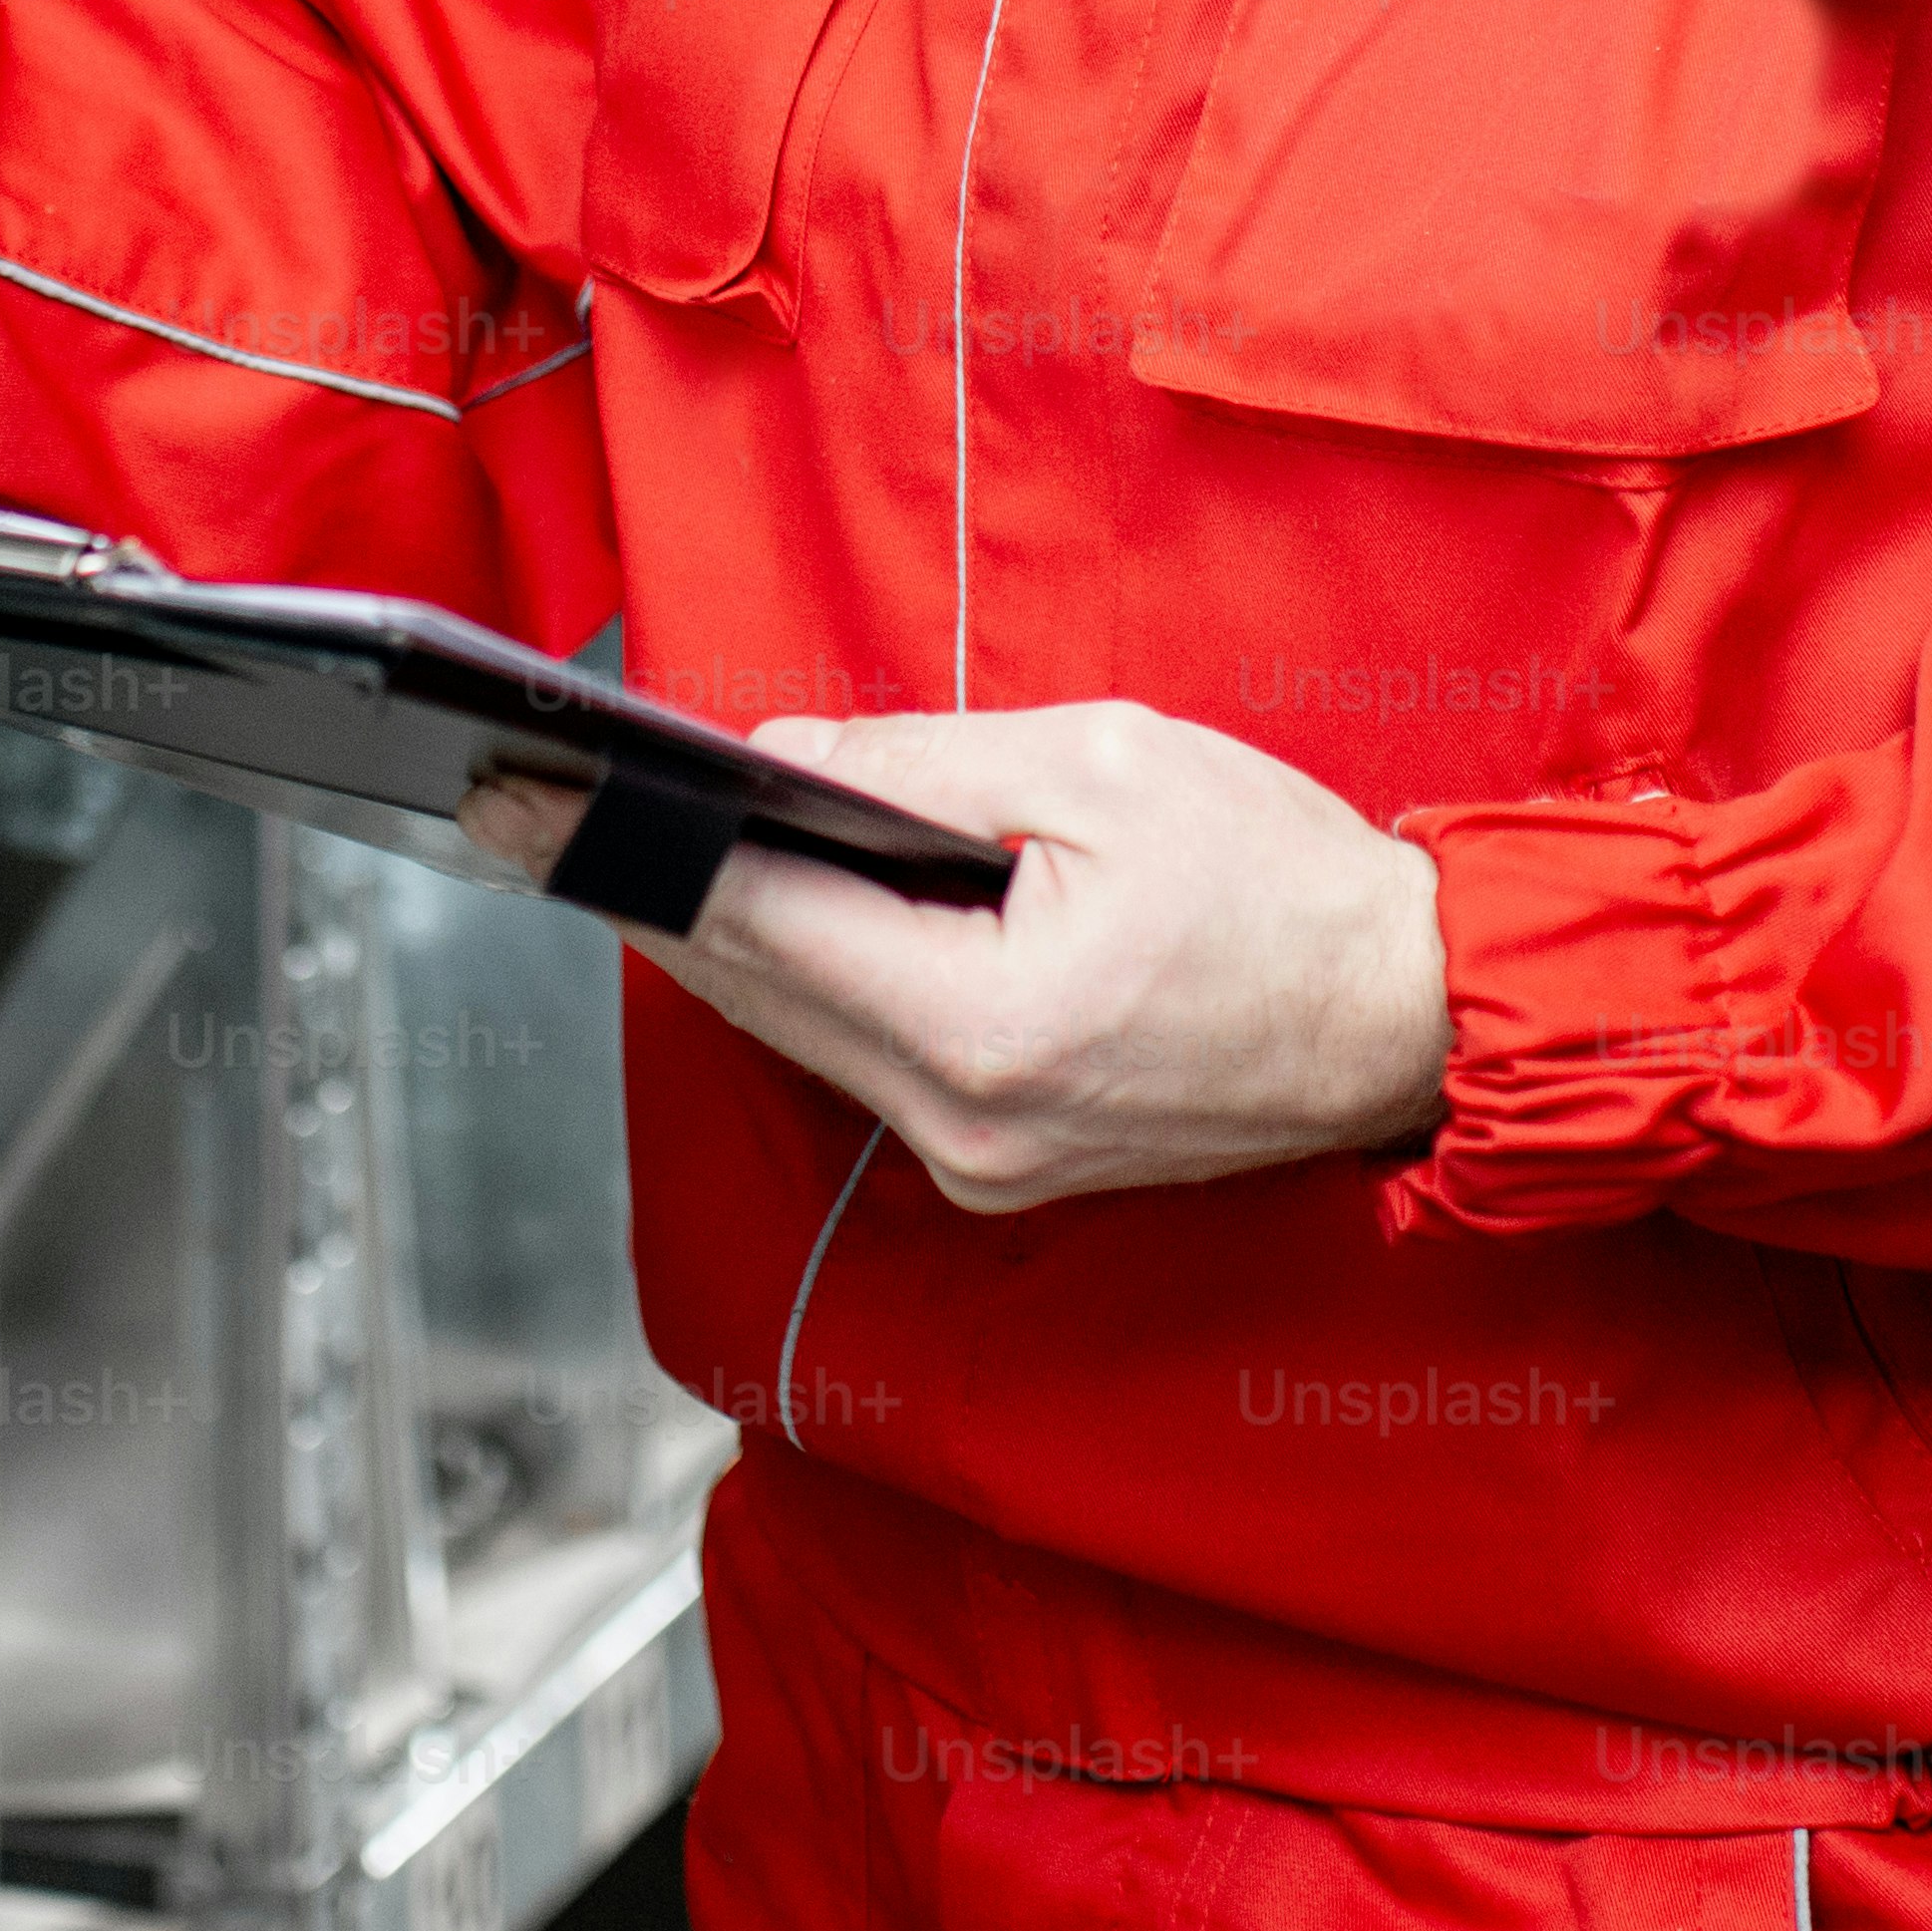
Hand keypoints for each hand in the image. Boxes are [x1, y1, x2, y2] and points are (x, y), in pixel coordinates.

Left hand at [463, 701, 1453, 1209]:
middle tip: (518, 809)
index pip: (759, 925)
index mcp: (984, 1025)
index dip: (632, 850)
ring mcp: (980, 1163)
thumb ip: (922, 767)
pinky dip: (806, 983)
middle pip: (751, 991)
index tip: (531, 801)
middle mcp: (962, 1123)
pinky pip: (863, 1061)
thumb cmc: (1289, 887)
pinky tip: (756, 916)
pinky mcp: (1002, 1166)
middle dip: (637, 891)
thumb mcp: (1102, 768)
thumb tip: (777, 764)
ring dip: (716, 939)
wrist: (1413, 1017)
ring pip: (797, 1031)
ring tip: (608, 845)